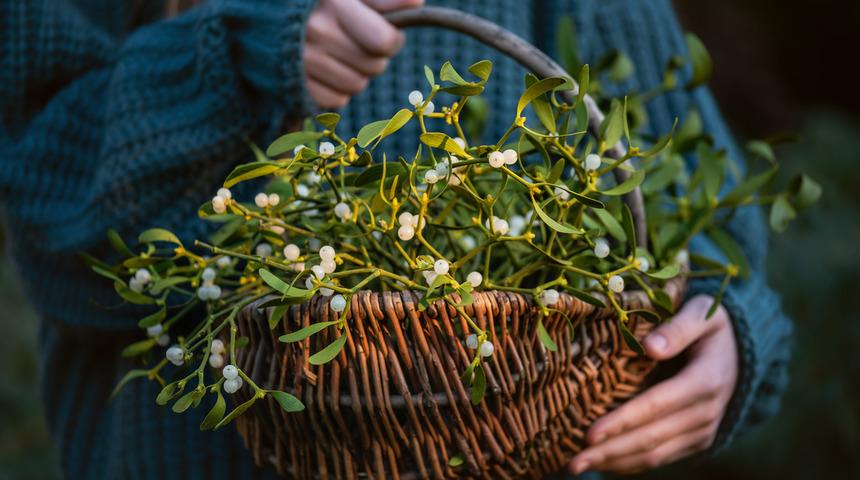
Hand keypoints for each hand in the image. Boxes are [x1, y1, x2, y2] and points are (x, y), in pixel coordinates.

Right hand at [304, 0, 422, 108]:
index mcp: (333, 3)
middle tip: (357, 41)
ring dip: (356, 74)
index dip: (392, 39)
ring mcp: (302, 61)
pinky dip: (336, 89)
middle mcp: (316, 32)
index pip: (383, 41)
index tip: (385, 31)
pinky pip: (336, 101)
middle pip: (374, 66)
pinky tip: (325, 70)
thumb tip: (417, 3)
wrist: (265, 15)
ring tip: (339, 54)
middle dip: (374, 56)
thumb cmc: (316, 2)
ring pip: (357, 85)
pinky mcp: (295, 85)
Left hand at [568, 294, 737, 474]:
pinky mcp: (696, 440)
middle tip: (572, 461)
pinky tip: (603, 464)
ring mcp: (702, 430)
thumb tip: (650, 347)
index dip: (622, 422)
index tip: (590, 434)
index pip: (656, 406)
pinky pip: (662, 457)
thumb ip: (679, 328)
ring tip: (578, 465)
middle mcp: (705, 412)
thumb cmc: (712, 327)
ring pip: (655, 455)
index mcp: (704, 380)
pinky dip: (631, 464)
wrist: (745, 351)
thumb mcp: (702, 314)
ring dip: (615, 463)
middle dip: (609, 452)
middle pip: (651, 438)